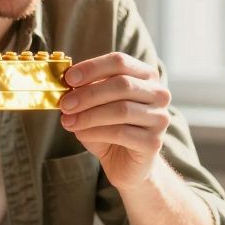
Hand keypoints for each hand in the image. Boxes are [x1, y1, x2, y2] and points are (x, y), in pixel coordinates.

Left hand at [58, 53, 170, 189]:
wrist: (125, 163)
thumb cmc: (108, 128)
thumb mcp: (94, 105)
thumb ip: (84, 91)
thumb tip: (66, 83)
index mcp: (145, 76)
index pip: (119, 61)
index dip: (92, 68)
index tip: (69, 78)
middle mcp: (158, 94)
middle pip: (122, 84)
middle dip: (88, 94)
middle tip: (64, 104)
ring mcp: (160, 118)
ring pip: (121, 110)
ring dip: (89, 115)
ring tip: (68, 121)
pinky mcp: (154, 142)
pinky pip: (121, 133)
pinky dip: (95, 132)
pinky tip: (80, 133)